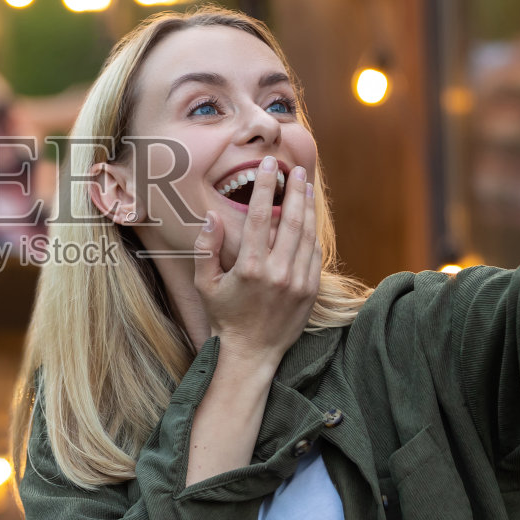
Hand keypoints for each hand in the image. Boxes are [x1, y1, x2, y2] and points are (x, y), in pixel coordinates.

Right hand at [191, 156, 321, 365]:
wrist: (250, 353)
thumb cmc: (224, 317)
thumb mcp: (205, 285)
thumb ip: (206, 249)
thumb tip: (212, 217)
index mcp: (250, 268)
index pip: (258, 216)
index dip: (264, 187)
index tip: (268, 166)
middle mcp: (277, 273)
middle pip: (290, 220)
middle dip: (294, 191)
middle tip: (297, 170)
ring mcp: (297, 283)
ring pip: (307, 235)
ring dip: (308, 208)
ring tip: (307, 187)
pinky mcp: (310, 292)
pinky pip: (314, 255)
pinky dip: (313, 234)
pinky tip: (309, 220)